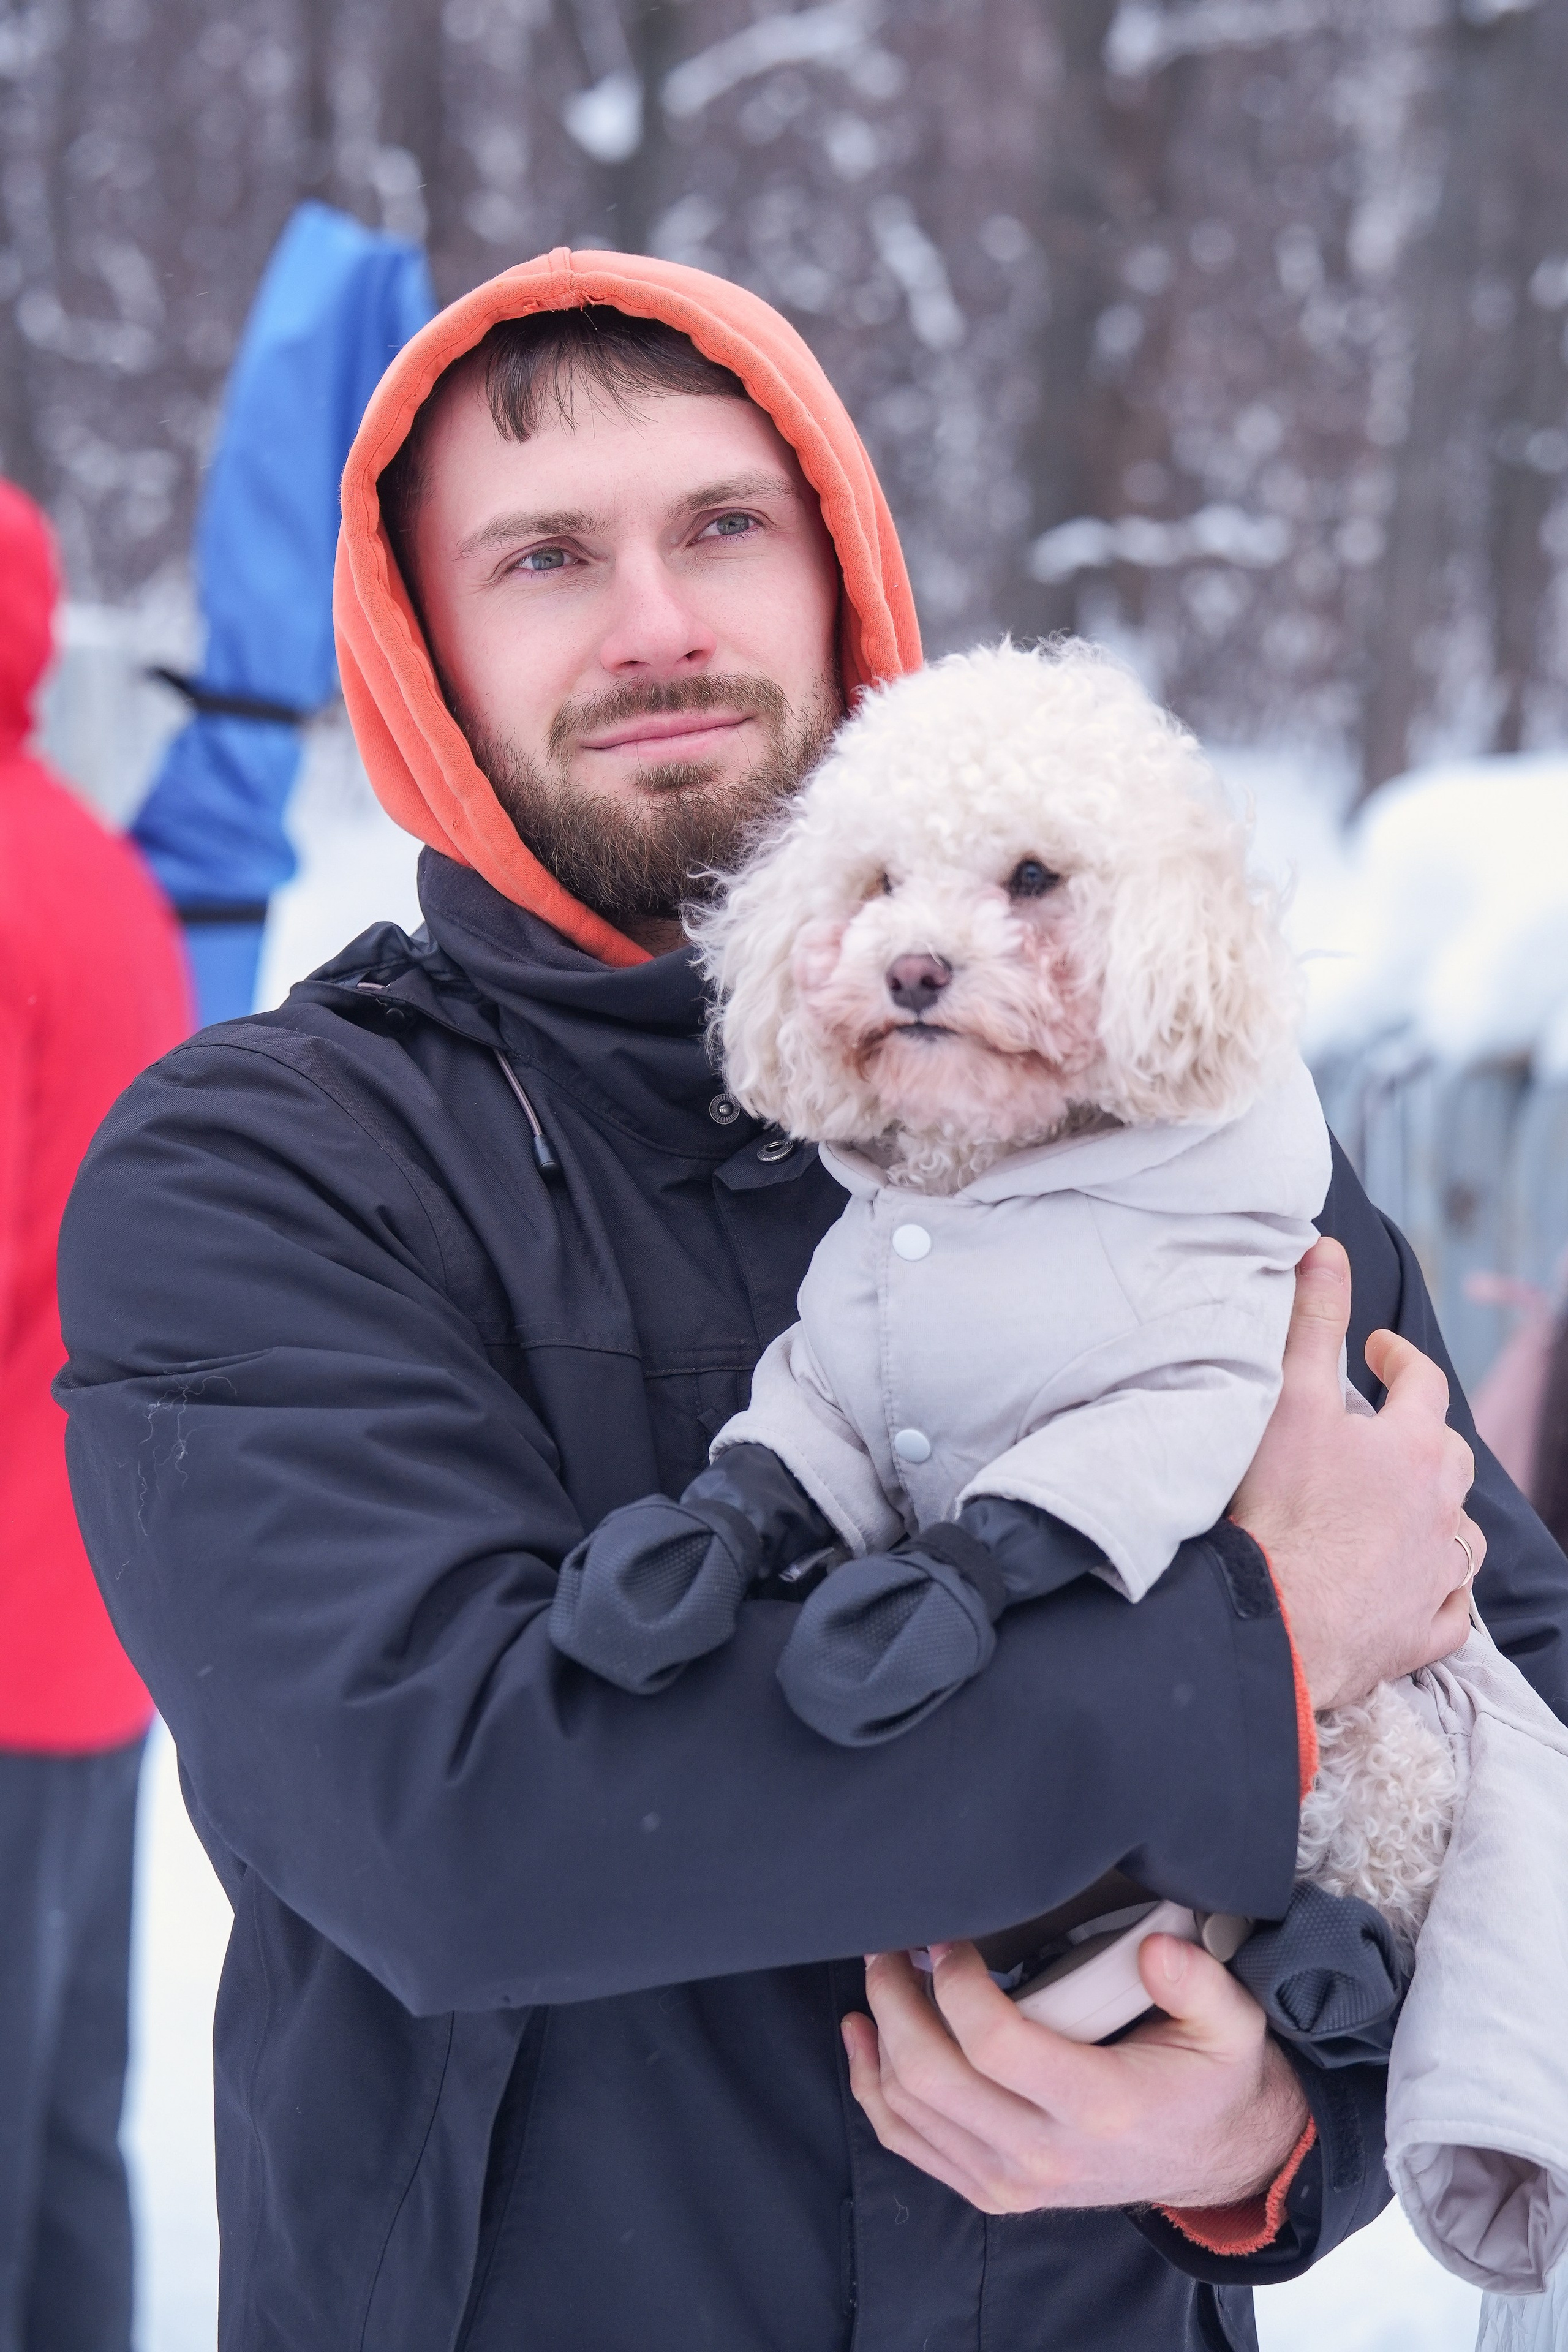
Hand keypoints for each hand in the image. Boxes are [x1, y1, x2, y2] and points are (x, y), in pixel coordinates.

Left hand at [842, 1938, 1308, 2212]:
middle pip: (932, 2076)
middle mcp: (1043, 2153)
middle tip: (891, 1946)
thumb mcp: (1230, 2026)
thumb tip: (1158, 1951)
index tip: (947, 1939)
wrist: (1213, 2161)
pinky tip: (863, 2037)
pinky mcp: (991, 2191)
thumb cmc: (1211, 2080)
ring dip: (880, 2036)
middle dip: (896, 1999)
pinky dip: (873, 2088)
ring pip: (908, 2108)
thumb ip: (1199, 1983)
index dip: (955, 1983)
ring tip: (881, 1976)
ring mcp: (1011, 2180)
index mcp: (1098, 2106)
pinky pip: (909, 2141)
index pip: (994, 2043)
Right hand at [1231, 1237, 1479, 1709]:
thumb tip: (1327, 1251)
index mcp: (1413, 1448)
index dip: (1401, 1359)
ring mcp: (1435, 1575)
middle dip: (1425, 1435)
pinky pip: (1450, 1609)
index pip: (1422, 1383)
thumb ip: (1312, 1321)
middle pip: (1450, 1458)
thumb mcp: (1290, 1398)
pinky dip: (1440, 1592)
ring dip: (1440, 1513)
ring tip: (1412, 1506)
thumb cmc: (1284, 1509)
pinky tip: (1425, 1589)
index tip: (1381, 1351)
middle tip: (1389, 1428)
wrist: (1282, 1620)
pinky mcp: (1418, 1631)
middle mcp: (1439, 1510)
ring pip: (1461, 1535)